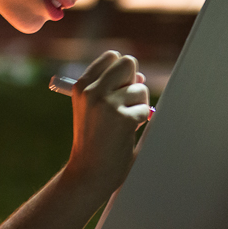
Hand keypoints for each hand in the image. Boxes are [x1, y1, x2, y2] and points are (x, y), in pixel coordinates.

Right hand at [66, 51, 149, 198]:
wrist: (89, 172)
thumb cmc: (94, 139)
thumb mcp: (93, 108)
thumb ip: (112, 88)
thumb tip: (140, 76)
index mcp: (82, 86)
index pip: (112, 56)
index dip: (121, 72)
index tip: (119, 88)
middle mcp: (92, 91)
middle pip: (129, 62)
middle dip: (134, 81)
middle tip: (126, 102)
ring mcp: (108, 104)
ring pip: (141, 88)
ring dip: (139, 105)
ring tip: (123, 123)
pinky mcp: (124, 118)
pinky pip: (146, 109)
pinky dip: (141, 121)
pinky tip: (126, 133)